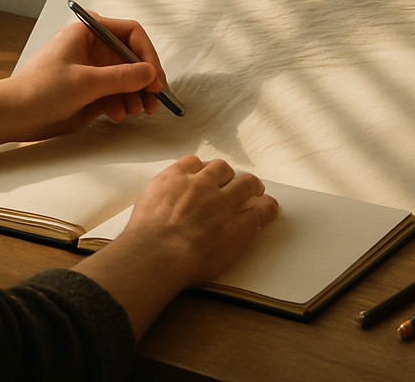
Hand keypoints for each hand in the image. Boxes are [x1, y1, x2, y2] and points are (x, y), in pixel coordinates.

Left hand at [9, 13, 169, 140]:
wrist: (15, 115)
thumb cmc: (39, 89)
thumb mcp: (86, 82)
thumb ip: (122, 77)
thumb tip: (150, 73)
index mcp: (87, 32)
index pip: (130, 33)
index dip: (147, 54)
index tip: (155, 77)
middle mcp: (91, 48)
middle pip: (132, 57)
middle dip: (145, 79)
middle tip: (154, 98)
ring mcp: (91, 70)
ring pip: (127, 78)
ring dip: (136, 94)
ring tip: (138, 111)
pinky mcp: (89, 90)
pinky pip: (116, 94)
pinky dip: (122, 104)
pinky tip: (118, 115)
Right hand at [75, 157, 278, 337]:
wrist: (155, 254)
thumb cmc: (144, 235)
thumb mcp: (146, 201)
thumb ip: (162, 192)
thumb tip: (167, 196)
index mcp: (176, 176)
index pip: (194, 162)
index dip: (203, 169)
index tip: (206, 176)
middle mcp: (201, 184)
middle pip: (223, 168)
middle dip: (228, 175)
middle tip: (233, 183)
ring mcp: (221, 204)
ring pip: (246, 183)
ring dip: (252, 186)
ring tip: (257, 190)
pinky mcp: (237, 226)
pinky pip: (260, 211)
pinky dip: (267, 208)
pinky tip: (270, 207)